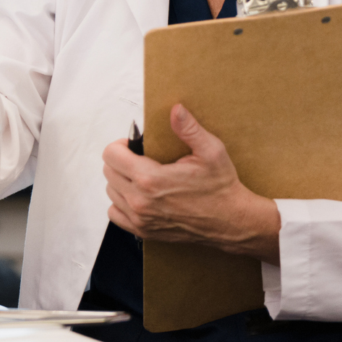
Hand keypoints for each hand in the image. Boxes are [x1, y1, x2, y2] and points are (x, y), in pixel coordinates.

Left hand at [102, 104, 280, 264]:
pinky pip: (115, 214)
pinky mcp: (144, 232)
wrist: (232, 222)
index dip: (121, 145)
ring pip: (111, 192)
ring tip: (142, 175)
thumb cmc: (221, 188)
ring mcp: (141, 219)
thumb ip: (189, 128)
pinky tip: (139, 195)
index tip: (136, 146)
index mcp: (150, 179)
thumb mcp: (211, 151)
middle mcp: (140, 201)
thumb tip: (175, 109)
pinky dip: (121, 202)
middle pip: (108, 172)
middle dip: (121, 160)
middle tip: (141, 158)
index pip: (111, 155)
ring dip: (121, 180)